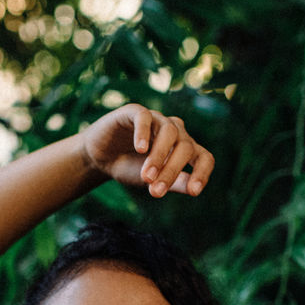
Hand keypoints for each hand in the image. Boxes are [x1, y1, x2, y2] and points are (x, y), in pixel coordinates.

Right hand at [81, 104, 214, 198]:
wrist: (100, 158)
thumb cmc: (130, 168)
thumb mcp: (153, 181)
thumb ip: (173, 183)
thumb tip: (193, 189)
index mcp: (184, 148)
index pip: (204, 157)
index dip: (202, 173)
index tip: (193, 191)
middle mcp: (176, 131)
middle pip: (185, 147)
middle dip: (172, 171)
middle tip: (155, 192)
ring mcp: (156, 119)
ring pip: (168, 132)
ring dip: (158, 156)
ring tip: (146, 177)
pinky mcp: (135, 111)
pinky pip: (145, 117)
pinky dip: (144, 133)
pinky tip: (140, 149)